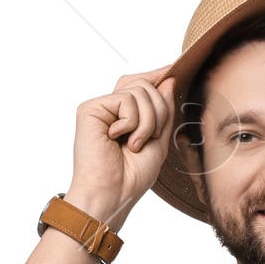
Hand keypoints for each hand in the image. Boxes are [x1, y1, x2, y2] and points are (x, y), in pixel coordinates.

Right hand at [65, 67, 180, 226]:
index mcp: (125, 115)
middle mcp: (111, 108)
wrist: (113, 194)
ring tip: (135, 143)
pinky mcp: (91, 108)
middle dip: (159, 111)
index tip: (173, 69)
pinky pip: (126, 99)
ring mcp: (101, 106)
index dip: (157, 76)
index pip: (142, 85)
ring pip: (140, 91)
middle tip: (149, 137)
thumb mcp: (158, 142)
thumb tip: (168, 79)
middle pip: (145, 85)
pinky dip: (132, 122)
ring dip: (148, 121)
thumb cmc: (132, 176)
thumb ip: (163, 111)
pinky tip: (118, 138)